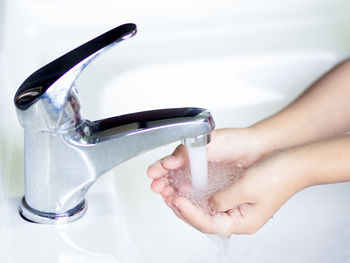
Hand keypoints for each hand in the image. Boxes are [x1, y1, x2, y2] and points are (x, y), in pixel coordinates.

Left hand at [146, 128, 271, 234]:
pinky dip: (197, 193)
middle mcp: (238, 217)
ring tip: (172, 193)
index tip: (176, 200)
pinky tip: (187, 187)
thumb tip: (207, 203)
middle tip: (168, 197)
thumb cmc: (278, 176)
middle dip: (184, 209)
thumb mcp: (247, 188)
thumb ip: (223, 199)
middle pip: (204, 219)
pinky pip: (210, 198)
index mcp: (243, 222)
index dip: (189, 212)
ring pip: (205, 209)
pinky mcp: (234, 195)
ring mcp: (235, 206)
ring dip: (188, 201)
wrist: (293, 162)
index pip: (209, 223)